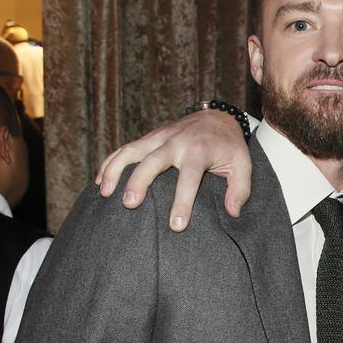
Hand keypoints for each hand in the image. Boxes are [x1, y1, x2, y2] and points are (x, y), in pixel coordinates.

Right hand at [95, 109, 252, 230]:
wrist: (217, 117)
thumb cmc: (230, 147)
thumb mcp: (243, 165)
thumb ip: (240, 189)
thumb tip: (232, 212)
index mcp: (199, 151)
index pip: (189, 178)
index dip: (182, 202)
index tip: (176, 225)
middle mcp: (176, 142)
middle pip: (153, 161)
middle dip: (140, 182)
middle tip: (129, 204)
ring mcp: (160, 138)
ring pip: (132, 151)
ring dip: (115, 170)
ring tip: (104, 192)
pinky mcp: (150, 138)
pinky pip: (125, 148)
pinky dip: (111, 162)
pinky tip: (100, 181)